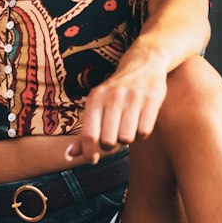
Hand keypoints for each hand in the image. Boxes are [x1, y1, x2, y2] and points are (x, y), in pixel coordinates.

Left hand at [66, 45, 168, 163]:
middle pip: (108, 141)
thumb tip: (70, 155)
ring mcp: (133, 98)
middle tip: (113, 135)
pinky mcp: (151, 100)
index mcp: (95, 98)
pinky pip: (144, 132)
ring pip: (127, 139)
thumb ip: (85, 130)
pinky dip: (141, 134)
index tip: (93, 158)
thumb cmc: (116, 90)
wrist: (143, 64)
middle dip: (110, 145)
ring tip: (126, 127)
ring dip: (127, 139)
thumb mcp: (97, 105)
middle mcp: (113, 97)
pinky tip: (139, 123)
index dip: (89, 153)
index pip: (89, 135)